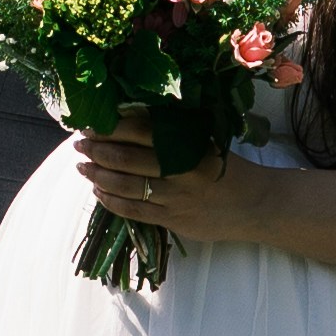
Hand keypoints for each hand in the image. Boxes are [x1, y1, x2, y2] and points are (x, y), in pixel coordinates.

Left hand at [71, 119, 268, 247]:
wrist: (256, 204)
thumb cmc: (227, 168)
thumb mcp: (205, 141)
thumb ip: (173, 130)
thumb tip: (131, 114)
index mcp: (187, 143)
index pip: (139, 131)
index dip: (110, 127)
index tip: (90, 123)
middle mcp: (179, 169)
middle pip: (126, 158)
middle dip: (96, 150)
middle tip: (78, 144)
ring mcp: (176, 197)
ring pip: (126, 186)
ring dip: (98, 175)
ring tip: (82, 167)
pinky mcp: (174, 220)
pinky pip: (134, 211)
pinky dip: (112, 201)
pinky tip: (99, 192)